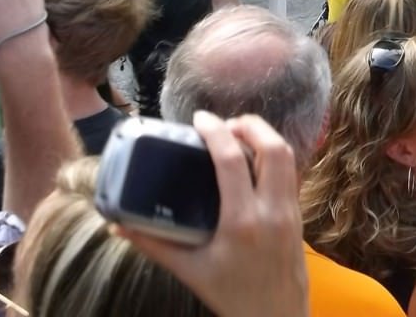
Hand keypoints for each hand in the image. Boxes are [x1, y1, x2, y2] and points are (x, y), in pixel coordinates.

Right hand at [122, 113, 308, 316]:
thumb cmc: (232, 297)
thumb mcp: (189, 271)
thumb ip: (152, 244)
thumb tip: (117, 224)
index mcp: (242, 222)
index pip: (232, 161)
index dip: (216, 131)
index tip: (200, 119)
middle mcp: (272, 211)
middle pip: (273, 148)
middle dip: (250, 125)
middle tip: (224, 124)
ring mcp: (290, 211)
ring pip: (288, 156)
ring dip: (265, 137)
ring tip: (237, 136)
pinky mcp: (298, 215)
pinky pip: (291, 172)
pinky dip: (274, 156)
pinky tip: (253, 160)